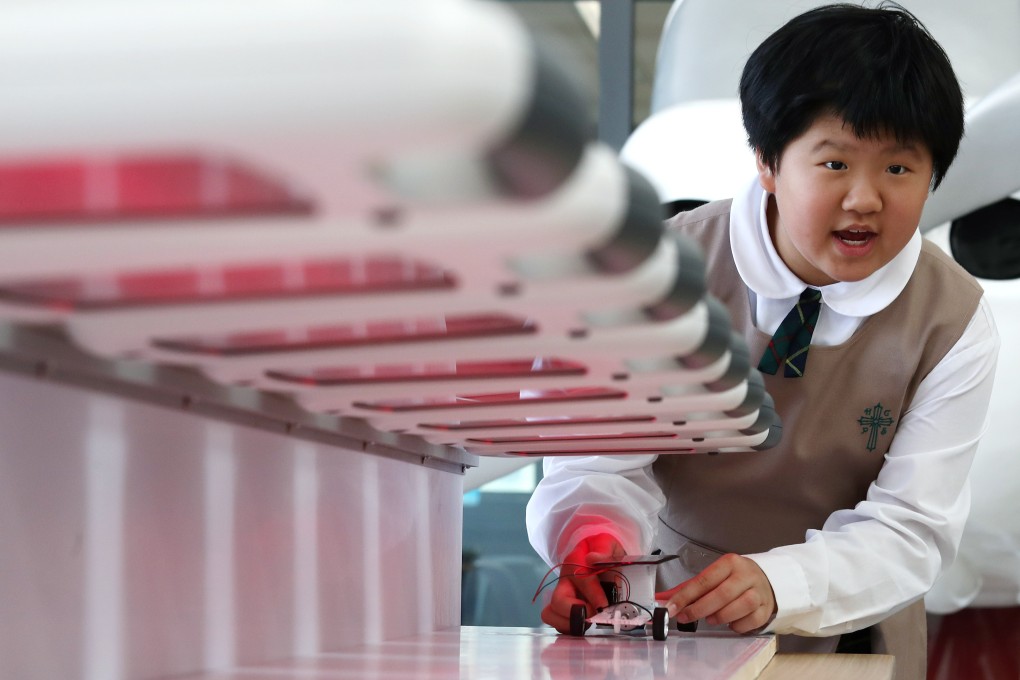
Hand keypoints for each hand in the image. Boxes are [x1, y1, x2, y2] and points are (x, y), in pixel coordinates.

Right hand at [540, 533, 625, 633]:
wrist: (599, 557)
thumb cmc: (604, 552)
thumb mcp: (607, 544)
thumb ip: (603, 550)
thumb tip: (592, 558)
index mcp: (574, 561)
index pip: (579, 578)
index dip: (593, 594)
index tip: (604, 605)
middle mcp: (564, 580)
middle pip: (557, 600)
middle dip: (576, 612)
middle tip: (595, 615)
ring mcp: (561, 595)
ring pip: (550, 614)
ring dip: (569, 623)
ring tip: (588, 622)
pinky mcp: (562, 610)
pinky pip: (557, 624)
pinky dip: (569, 628)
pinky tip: (585, 625)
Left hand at [655, 553, 775, 633]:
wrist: (766, 580)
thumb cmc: (733, 578)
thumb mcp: (712, 576)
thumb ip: (688, 588)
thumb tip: (662, 598)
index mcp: (730, 563)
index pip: (704, 580)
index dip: (685, 596)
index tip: (670, 607)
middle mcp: (746, 575)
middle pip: (721, 594)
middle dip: (699, 609)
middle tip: (685, 618)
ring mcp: (759, 592)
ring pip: (740, 607)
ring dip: (720, 617)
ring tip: (710, 618)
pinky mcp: (766, 609)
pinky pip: (751, 621)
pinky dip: (736, 626)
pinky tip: (730, 622)